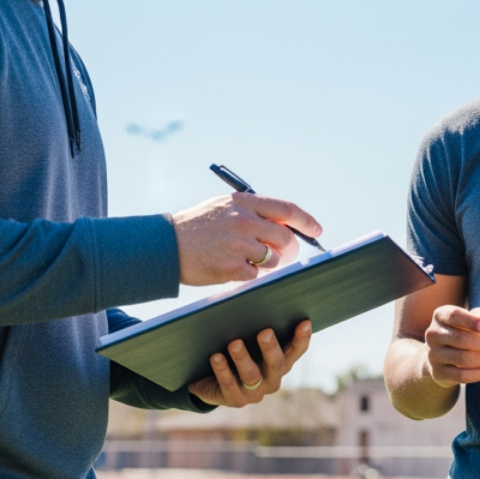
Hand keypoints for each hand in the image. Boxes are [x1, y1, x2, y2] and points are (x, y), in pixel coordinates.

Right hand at [170, 192, 321, 284]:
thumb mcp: (224, 207)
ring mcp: (239, 245)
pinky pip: (257, 275)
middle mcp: (244, 221)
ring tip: (252, 261)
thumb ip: (252, 211)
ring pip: (273, 259)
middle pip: (285, 237)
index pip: (287, 209)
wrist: (163, 245)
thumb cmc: (196, 227)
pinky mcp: (232, 268)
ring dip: (269, 263)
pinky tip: (237, 269)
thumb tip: (283, 223)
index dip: (306, 221)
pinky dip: (252, 275)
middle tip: (285, 254)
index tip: (316, 230)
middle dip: (289, 248)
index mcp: (244, 203)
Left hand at [188, 320, 310, 406]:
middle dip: (271, 348)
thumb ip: (256, 319)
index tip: (304, 321)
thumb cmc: (234, 348)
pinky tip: (216, 357)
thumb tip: (256, 285)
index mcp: (281, 362)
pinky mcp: (234, 400)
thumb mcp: (247, 335)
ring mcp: (254, 393)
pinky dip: (223, 370)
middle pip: (277, 365)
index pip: (296, 350)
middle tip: (264, 331)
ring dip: (243, 359)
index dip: (302, 338)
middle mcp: (272, 379)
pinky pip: (228, 385)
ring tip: (234, 343)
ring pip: (252, 376)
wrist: (211, 380)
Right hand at [424, 306, 479, 387]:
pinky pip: (460, 375)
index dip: (473, 322)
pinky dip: (477, 373)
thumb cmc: (462, 332)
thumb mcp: (471, 321)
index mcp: (440, 316)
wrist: (441, 357)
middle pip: (460, 338)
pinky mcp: (437, 373)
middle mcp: (433, 334)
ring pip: (461, 358)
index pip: (455, 316)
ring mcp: (433, 354)